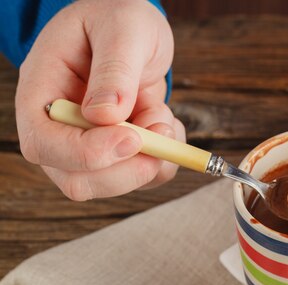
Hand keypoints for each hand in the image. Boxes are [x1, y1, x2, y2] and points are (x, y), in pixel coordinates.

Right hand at [15, 0, 184, 200]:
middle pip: (76, 179)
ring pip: (112, 184)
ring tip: (163, 115)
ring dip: (152, 160)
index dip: (85, 154)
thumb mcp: (123, 28)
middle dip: (127, 168)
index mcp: (42, 89)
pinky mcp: (118, 153)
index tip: (132, 137)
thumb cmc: (121, 18)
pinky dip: (166, 159)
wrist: (136, 31)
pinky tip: (166, 123)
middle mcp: (59, 126)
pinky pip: (142, 176)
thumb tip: (104, 116)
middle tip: (163, 131)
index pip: (42, 143)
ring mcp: (87, 144)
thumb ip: (115, 68)